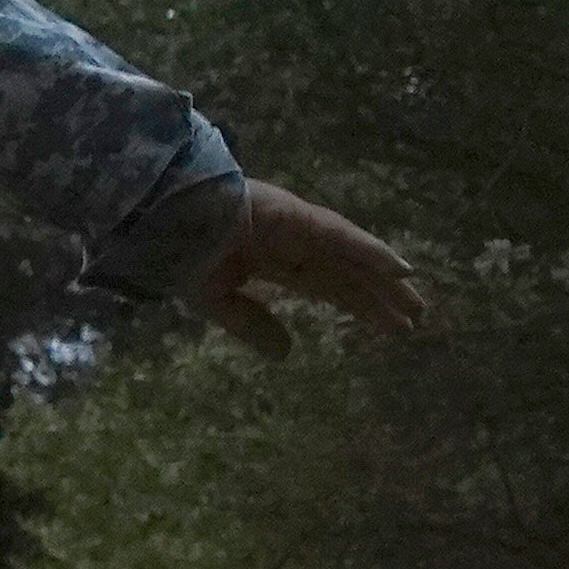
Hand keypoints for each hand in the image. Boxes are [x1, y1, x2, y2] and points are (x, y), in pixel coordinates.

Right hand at [186, 178, 430, 351]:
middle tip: (412, 321)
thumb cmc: (173, 252)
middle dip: (376, 296)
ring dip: (383, 278)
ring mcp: (293, 223)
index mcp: (266, 257)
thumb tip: (286, 354)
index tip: (386, 327)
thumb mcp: (214, 299)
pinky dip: (370, 250)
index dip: (354, 304)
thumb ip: (250, 323)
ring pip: (348, 255)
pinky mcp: (294, 214)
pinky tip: (399, 269)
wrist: (153, 218)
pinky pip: (338, 235)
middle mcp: (288, 239)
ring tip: (415, 304)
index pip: (322, 284)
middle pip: (343, 272)